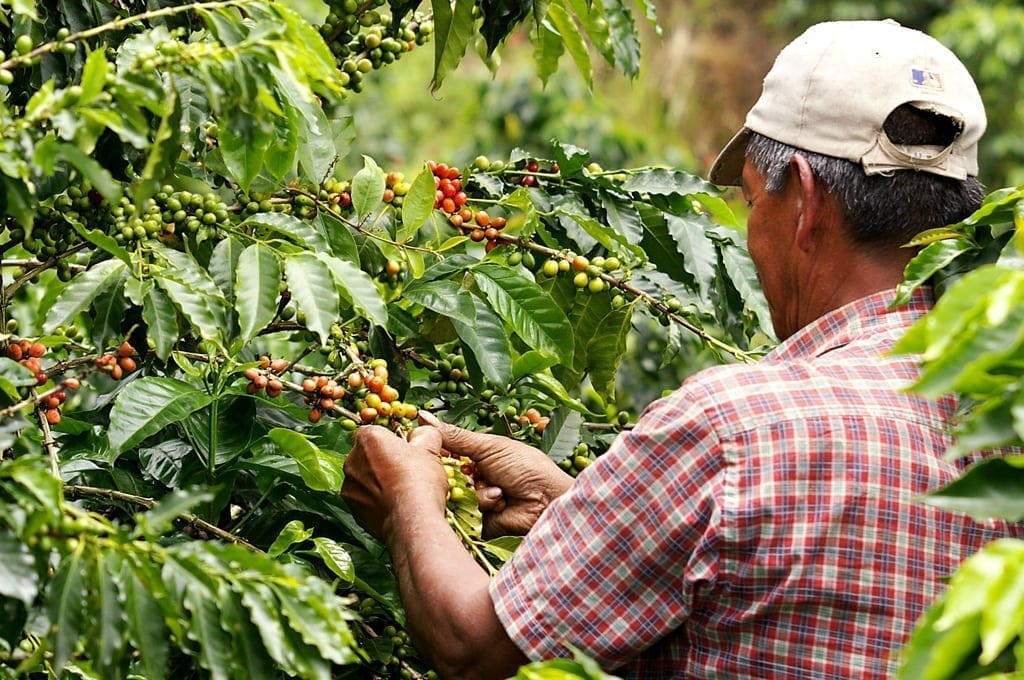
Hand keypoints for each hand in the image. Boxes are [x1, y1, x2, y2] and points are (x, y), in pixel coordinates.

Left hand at [341, 424, 446, 541]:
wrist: (412, 520)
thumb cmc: (420, 482)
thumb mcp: (430, 449)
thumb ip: (424, 434)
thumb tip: (422, 433)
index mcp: (368, 440)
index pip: (371, 430)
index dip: (387, 439)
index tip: (402, 448)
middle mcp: (352, 461)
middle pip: (365, 454)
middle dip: (380, 460)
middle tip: (404, 469)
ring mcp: (349, 487)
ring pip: (362, 478)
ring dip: (375, 481)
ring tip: (399, 490)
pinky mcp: (353, 509)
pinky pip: (363, 500)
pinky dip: (374, 501)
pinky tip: (393, 504)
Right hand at [419, 411, 572, 536]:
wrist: (547, 501)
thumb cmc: (526, 468)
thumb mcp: (490, 446)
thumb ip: (456, 437)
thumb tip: (424, 417)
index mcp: (475, 457)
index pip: (445, 453)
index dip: (436, 452)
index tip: (425, 447)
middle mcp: (472, 478)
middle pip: (445, 476)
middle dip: (458, 474)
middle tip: (473, 472)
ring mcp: (475, 500)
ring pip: (456, 496)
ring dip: (478, 491)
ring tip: (499, 490)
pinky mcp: (478, 522)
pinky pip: (466, 514)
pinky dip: (484, 506)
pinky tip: (500, 502)